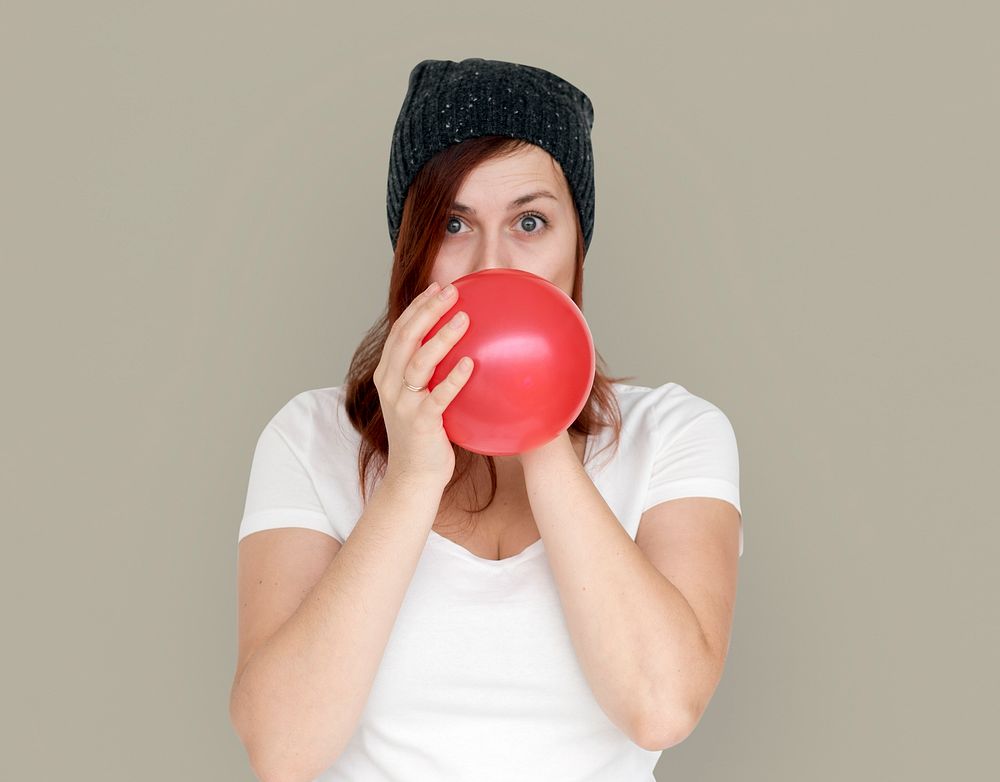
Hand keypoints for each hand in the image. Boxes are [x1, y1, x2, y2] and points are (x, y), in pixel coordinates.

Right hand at [373, 281, 471, 487]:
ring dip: (441, 337)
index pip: (400, 331)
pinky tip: (469, 363)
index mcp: (388, 374)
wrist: (414, 476)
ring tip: (464, 318)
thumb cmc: (424, 435)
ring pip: (419, 361)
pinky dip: (452, 378)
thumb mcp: (419, 398)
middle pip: (406, 338)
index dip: (418, 306)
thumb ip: (429, 373)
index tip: (438, 287)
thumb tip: (460, 347)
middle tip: (452, 292)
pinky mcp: (420, 422)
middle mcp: (390, 385)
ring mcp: (402, 403)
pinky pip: (438, 396)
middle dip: (428, 311)